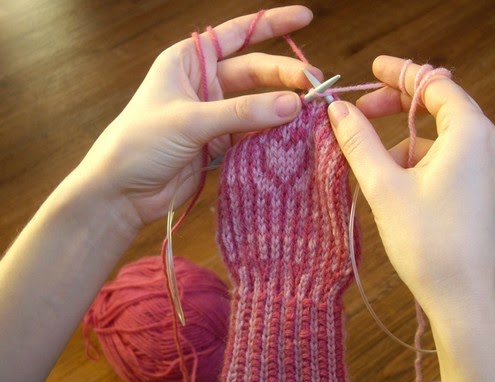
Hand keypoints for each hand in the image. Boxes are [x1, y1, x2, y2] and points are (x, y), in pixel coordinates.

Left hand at [77, 6, 320, 228]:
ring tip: (311, 114)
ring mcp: (212, 116)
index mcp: (188, 61)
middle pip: (254, 73)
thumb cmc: (140, 144)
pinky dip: (270, 136)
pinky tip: (291, 137)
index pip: (236, 34)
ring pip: (256, 106)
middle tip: (317, 88)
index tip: (306, 18)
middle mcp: (202, 84)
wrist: (120, 193)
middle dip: (285, 78)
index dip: (272, 24)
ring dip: (281, 110)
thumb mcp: (190, 121)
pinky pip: (251, 135)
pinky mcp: (216, 146)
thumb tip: (292, 105)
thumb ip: (242, 113)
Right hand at [328, 56, 494, 336]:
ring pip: (439, 139)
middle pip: (438, 107)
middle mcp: (487, 143)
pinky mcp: (483, 192)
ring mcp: (488, 169)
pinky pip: (448, 163)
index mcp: (470, 131)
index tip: (369, 71)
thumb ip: (360, 143)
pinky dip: (418, 165)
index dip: (399, 74)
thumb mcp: (386, 189)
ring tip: (369, 168)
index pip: (433, 83)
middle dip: (396, 108)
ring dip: (403, 143)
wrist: (467, 300)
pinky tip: (392, 189)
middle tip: (358, 116)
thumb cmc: (430, 245)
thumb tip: (337, 111)